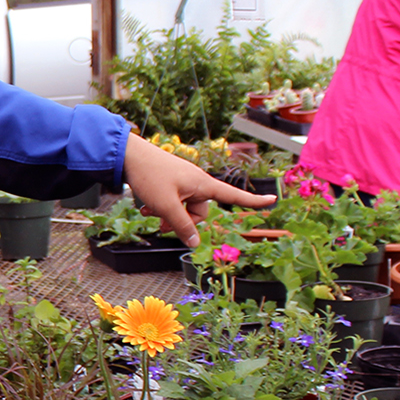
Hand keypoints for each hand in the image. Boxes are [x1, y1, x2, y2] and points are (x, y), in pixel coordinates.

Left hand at [122, 134, 273, 246]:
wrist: (128, 155)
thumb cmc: (149, 175)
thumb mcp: (166, 205)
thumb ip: (181, 225)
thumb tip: (196, 243)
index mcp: (203, 184)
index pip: (233, 195)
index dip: (252, 201)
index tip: (271, 200)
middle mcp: (196, 181)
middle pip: (200, 211)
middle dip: (181, 221)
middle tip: (162, 224)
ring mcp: (183, 181)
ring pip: (183, 207)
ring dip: (168, 215)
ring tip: (149, 213)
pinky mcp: (171, 181)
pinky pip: (173, 200)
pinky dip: (161, 207)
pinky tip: (145, 208)